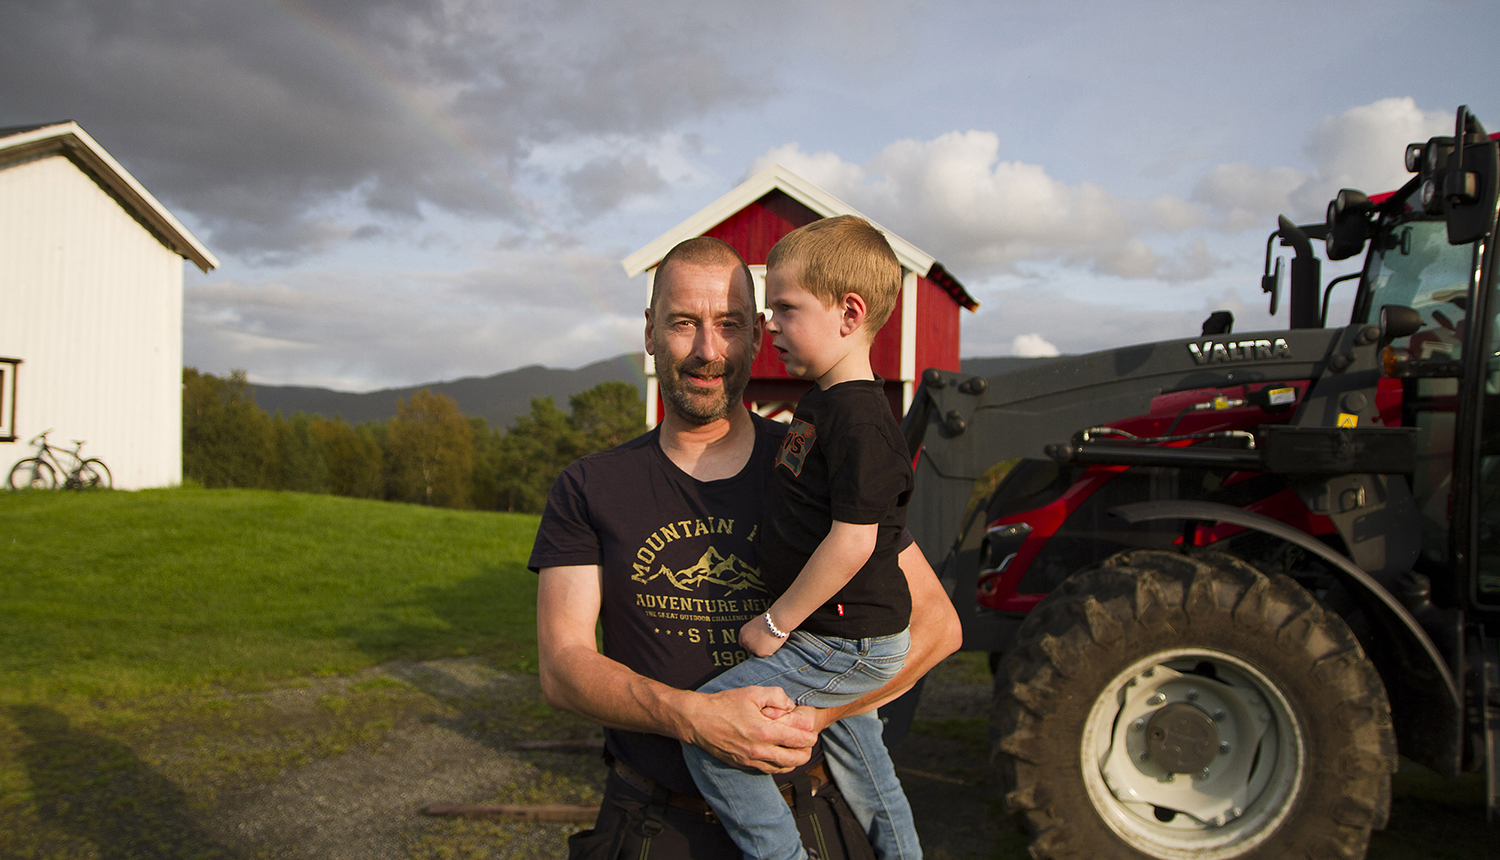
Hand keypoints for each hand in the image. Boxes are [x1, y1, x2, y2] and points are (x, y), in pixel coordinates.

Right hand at [683, 686, 816, 772]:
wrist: (698, 721)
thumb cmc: (724, 704)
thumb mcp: (752, 693)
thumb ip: (777, 696)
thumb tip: (791, 706)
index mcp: (765, 732)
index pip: (799, 739)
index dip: (810, 735)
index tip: (811, 728)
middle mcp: (760, 750)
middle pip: (796, 759)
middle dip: (807, 750)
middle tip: (808, 740)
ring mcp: (752, 760)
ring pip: (784, 768)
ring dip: (795, 760)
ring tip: (797, 748)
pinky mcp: (744, 765)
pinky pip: (769, 770)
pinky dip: (780, 765)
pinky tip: (781, 755)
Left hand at [739, 615, 784, 656]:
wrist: (776, 621)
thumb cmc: (770, 620)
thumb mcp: (757, 624)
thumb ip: (754, 632)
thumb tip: (757, 637)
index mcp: (743, 632)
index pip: (743, 642)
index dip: (750, 643)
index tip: (756, 643)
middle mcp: (745, 640)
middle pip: (749, 649)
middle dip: (756, 647)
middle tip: (765, 643)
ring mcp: (751, 647)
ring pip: (757, 652)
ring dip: (763, 649)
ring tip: (770, 641)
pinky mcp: (759, 653)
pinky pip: (765, 654)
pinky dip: (770, 651)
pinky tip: (773, 643)